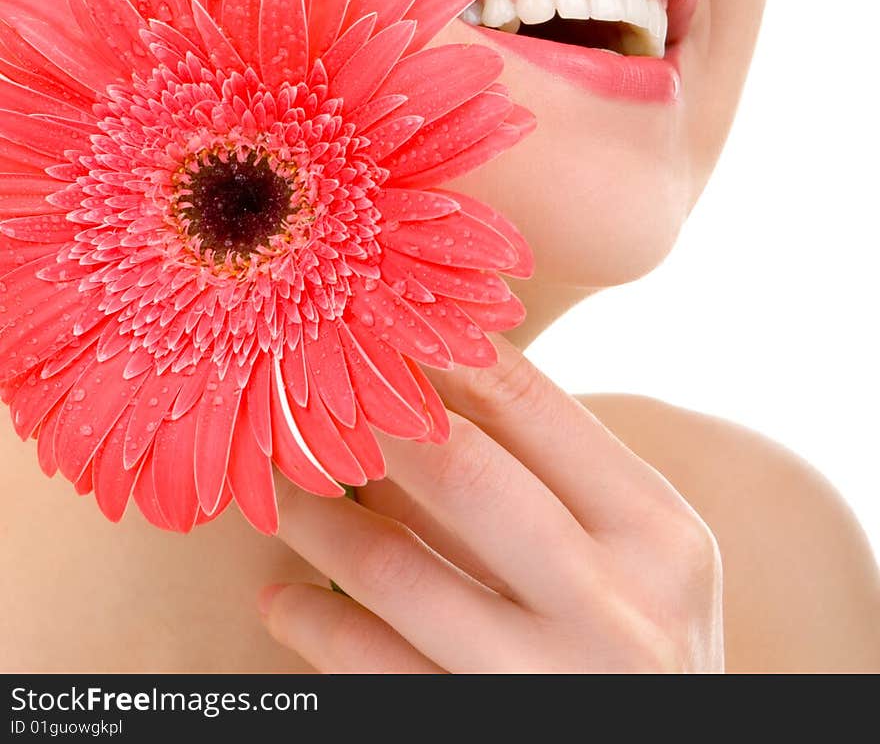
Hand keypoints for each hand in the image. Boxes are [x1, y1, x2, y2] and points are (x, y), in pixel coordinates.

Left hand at [257, 334, 724, 672]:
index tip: (367, 319)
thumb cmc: (640, 646)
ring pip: (396, 569)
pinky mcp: (480, 733)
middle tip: (301, 386)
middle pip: (460, 470)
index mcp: (658, 530)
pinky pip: (372, 670)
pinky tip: (281, 597)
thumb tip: (425, 376)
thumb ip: (555, 480)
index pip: (528, 401)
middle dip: (367, 419)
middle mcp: (616, 604)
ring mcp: (548, 683)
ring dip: (316, 517)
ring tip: (277, 486)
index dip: (433, 349)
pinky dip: (314, 624)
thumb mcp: (638, 559)